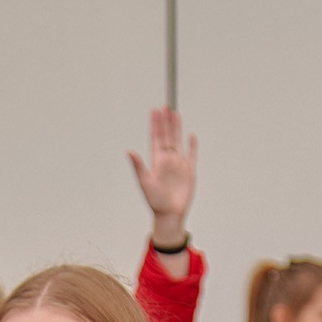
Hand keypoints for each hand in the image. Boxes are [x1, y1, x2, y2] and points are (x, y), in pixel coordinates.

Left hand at [128, 107, 197, 245]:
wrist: (170, 214)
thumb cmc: (155, 201)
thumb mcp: (144, 182)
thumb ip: (138, 166)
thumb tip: (129, 151)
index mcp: (156, 161)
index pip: (156, 137)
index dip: (155, 124)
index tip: (155, 110)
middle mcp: (167, 160)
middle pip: (167, 136)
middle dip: (166, 121)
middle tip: (165, 106)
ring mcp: (178, 164)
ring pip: (178, 141)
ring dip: (177, 128)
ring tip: (176, 114)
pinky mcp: (189, 171)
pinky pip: (191, 155)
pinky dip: (192, 146)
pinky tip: (191, 136)